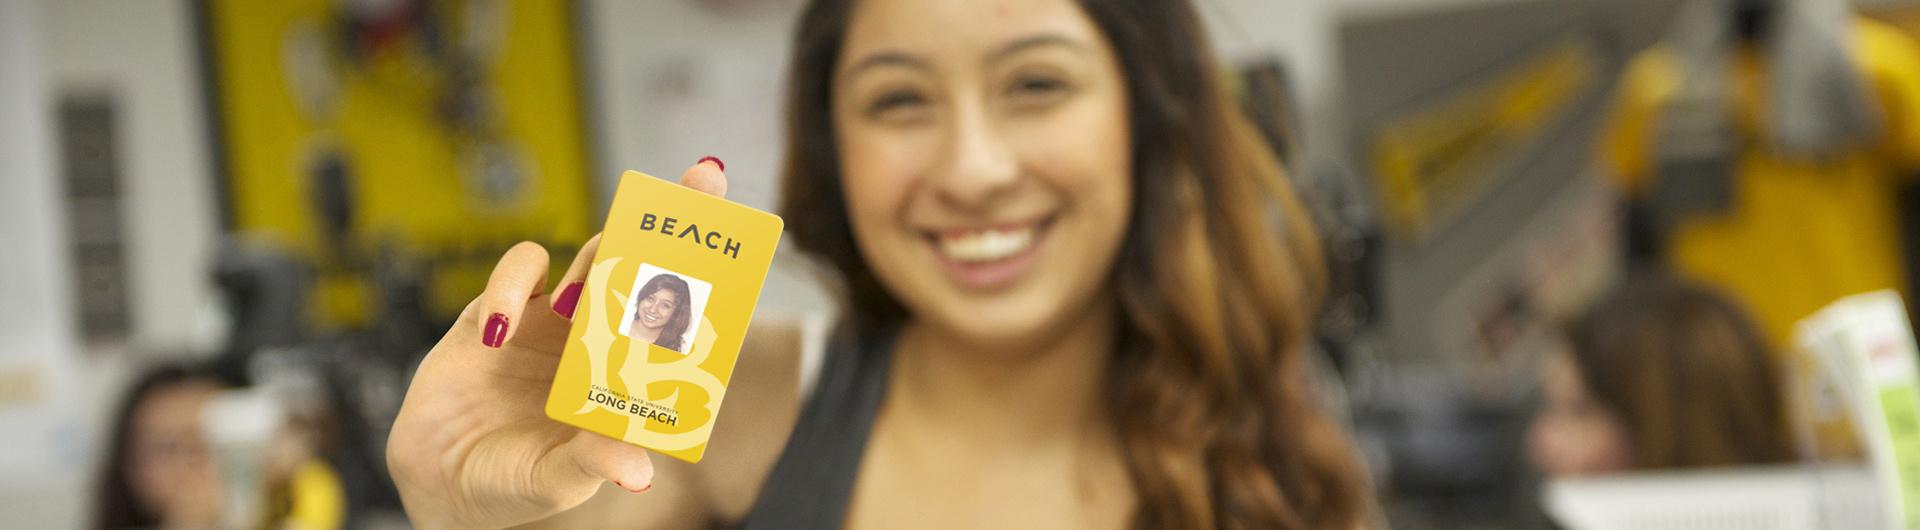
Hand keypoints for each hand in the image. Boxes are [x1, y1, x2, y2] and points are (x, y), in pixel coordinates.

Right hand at [387, 159, 729, 528]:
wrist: (439, 481)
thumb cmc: (514, 485)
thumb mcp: (558, 478)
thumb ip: (593, 463)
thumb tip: (637, 470)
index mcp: (630, 375)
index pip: (682, 318)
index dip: (712, 280)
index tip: (743, 246)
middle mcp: (604, 338)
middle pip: (651, 266)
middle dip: (678, 221)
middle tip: (709, 176)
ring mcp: (555, 319)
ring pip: (595, 256)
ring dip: (609, 243)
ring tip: (604, 266)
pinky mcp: (499, 311)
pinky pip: (518, 272)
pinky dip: (510, 286)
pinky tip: (499, 330)